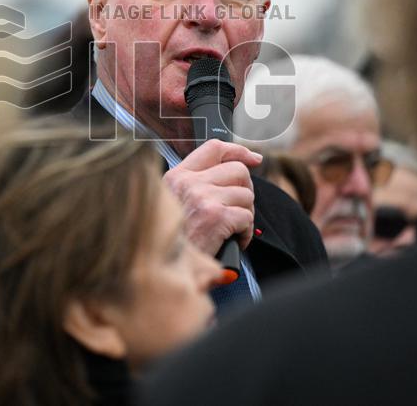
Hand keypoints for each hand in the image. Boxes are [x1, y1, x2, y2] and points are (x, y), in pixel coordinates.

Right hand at [162, 139, 262, 255]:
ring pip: (246, 195)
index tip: (254, 159)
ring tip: (233, 228)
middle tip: (238, 209)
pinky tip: (234, 241)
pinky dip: (246, 233)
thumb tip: (238, 167)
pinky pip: (247, 217)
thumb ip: (197, 184)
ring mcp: (202, 198)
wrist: (162, 267)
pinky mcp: (215, 217)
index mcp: (178, 176)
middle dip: (245, 190)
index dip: (239, 151)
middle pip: (238, 170)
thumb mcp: (174, 203)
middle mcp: (189, 183)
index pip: (214, 148)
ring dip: (246, 214)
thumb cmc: (175, 239)